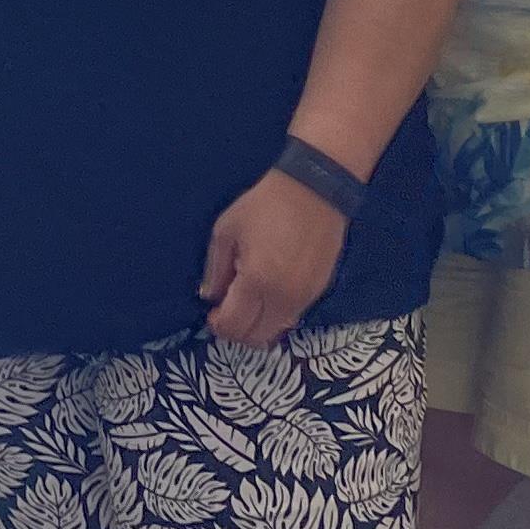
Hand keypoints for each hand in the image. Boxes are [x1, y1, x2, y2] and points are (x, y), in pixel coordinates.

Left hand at [200, 171, 345, 346]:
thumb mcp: (227, 230)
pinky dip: (275, 315)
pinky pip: (292, 317)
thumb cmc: (265, 205)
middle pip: (256, 338)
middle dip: (236, 331)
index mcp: (257, 281)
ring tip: (248, 301)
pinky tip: (268, 292)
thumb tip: (210, 296)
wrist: (316, 190)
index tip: (212, 312)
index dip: (218, 325)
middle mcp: (283, 298)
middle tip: (227, 311)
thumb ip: (216, 269)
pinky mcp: (318, 291)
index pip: (234, 326)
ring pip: (276, 332)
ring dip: (257, 325)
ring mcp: (304, 297)